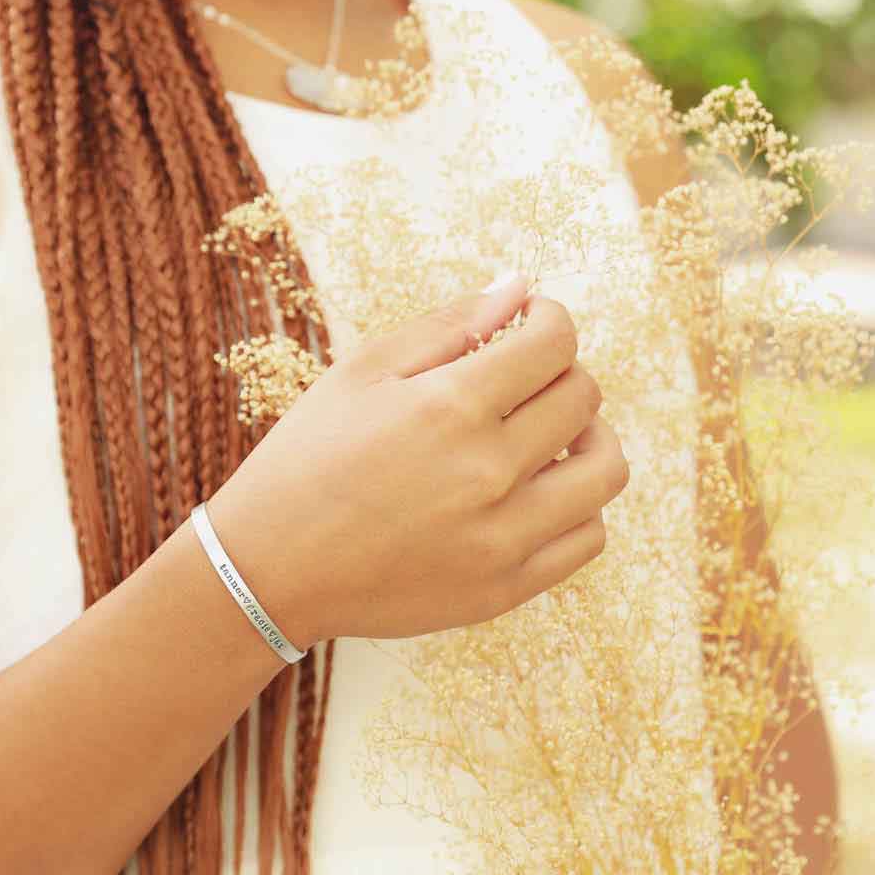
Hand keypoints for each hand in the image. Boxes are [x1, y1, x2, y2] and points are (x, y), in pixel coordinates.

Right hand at [204, 273, 627, 647]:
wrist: (269, 569)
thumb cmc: (306, 458)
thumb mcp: (361, 372)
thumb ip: (447, 325)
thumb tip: (518, 286)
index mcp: (450, 406)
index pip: (554, 343)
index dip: (550, 319)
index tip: (530, 322)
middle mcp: (488, 471)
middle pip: (583, 397)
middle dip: (562, 370)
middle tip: (526, 377)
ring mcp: (503, 536)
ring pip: (605, 470)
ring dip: (589, 436)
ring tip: (550, 434)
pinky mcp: (506, 588)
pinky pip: (587, 537)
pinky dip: (579, 503)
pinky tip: (539, 489)